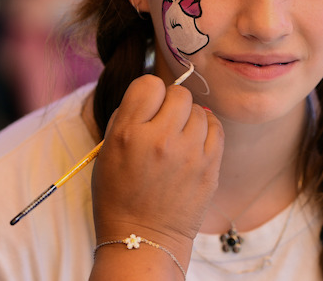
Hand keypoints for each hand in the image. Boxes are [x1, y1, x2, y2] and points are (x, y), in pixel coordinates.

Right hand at [91, 74, 223, 256]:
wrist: (143, 238)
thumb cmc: (119, 194)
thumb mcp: (106, 152)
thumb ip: (126, 117)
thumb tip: (150, 96)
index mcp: (129, 133)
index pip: (149, 83)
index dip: (148, 93)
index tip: (147, 107)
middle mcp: (161, 139)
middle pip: (179, 94)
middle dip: (170, 104)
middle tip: (163, 123)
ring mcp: (189, 153)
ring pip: (199, 110)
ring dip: (188, 119)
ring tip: (178, 138)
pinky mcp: (209, 167)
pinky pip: (216, 128)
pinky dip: (206, 130)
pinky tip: (194, 142)